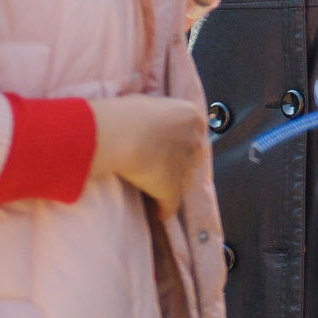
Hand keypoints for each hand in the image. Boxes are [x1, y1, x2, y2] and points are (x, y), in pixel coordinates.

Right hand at [89, 96, 207, 216]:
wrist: (121, 134)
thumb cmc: (127, 113)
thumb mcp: (150, 103)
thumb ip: (159, 113)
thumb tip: (152, 115)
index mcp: (191, 116)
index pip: (196, 130)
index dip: (184, 139)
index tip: (173, 144)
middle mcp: (194, 140)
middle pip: (195, 154)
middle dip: (184, 160)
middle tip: (167, 164)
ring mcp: (185, 166)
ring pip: (184, 178)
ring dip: (174, 183)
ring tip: (160, 187)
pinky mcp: (172, 188)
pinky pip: (171, 204)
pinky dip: (165, 210)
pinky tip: (160, 214)